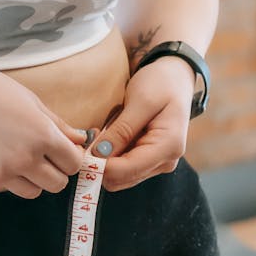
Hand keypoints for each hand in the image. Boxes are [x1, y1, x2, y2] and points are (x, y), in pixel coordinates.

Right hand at [0, 57, 87, 198]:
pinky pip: (4, 186)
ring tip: (16, 155)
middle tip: (42, 156)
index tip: (62, 151)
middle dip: (54, 172)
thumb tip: (81, 140)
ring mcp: (1, 172)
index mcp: (42, 135)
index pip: (73, 164)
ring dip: (31, 179)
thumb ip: (58, 125)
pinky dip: (4, 175)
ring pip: (33, 191)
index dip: (70, 158)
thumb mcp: (30, 101)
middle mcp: (24, 158)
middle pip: (57, 184)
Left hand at [89, 58, 195, 191]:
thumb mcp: (140, 101)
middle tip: (90, 137)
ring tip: (101, 132)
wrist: (175, 77)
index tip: (80, 151)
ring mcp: (158, 162)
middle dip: (101, 162)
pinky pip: (124, 167)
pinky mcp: (150, 160)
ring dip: (105, 159)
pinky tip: (109, 136)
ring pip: (120, 176)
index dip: (100, 166)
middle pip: (122, 178)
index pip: (128, 170)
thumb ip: (122, 131)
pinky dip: (111, 156)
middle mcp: (166, 161)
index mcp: (169, 146)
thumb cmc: (161, 83)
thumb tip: (99, 155)